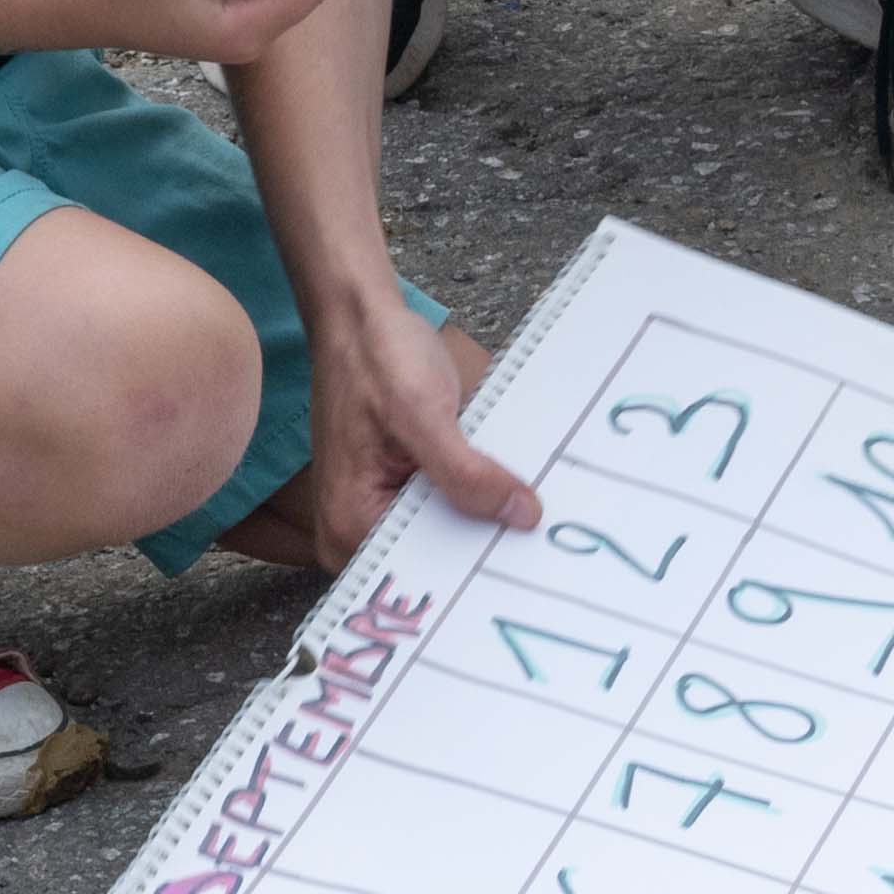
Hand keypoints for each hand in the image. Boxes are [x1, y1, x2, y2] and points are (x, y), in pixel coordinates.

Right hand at [294, 292, 531, 555]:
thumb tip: (522, 516)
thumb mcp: (422, 412)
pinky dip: (475, 500)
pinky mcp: (397, 492)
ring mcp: (376, 513)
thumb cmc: (377, 357)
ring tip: (533, 514)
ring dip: (484, 522)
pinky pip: (444, 511)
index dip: (475, 572)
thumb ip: (465, 472)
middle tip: (545, 539)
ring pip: (445, 537)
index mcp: (349, 526)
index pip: (423, 577)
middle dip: (483, 548)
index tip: (530, 569)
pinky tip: (511, 492)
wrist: (360, 317)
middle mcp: (354, 532)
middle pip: (435, 563)